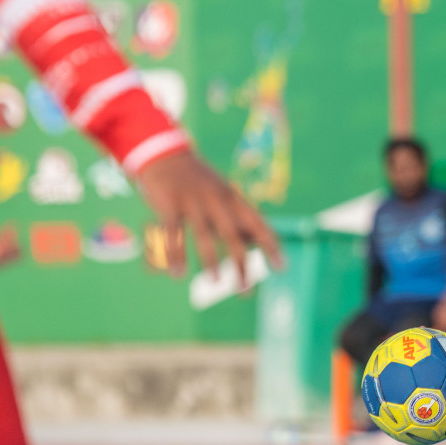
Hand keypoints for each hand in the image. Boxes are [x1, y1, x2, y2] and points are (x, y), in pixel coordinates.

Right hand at [136, 149, 281, 284]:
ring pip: (204, 236)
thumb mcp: (223, 194)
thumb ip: (239, 217)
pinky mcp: (168, 204)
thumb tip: (258, 243)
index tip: (282, 268)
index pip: (258, 223)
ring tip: (216, 284)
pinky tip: (178, 274)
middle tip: (246, 290)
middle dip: (241, 264)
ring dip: (211, 262)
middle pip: (233, 236)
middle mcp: (217, 200)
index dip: (271, 246)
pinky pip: (173, 233)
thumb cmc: (198, 181)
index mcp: (233, 198)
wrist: (163, 154)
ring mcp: (193, 201)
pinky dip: (175, 254)